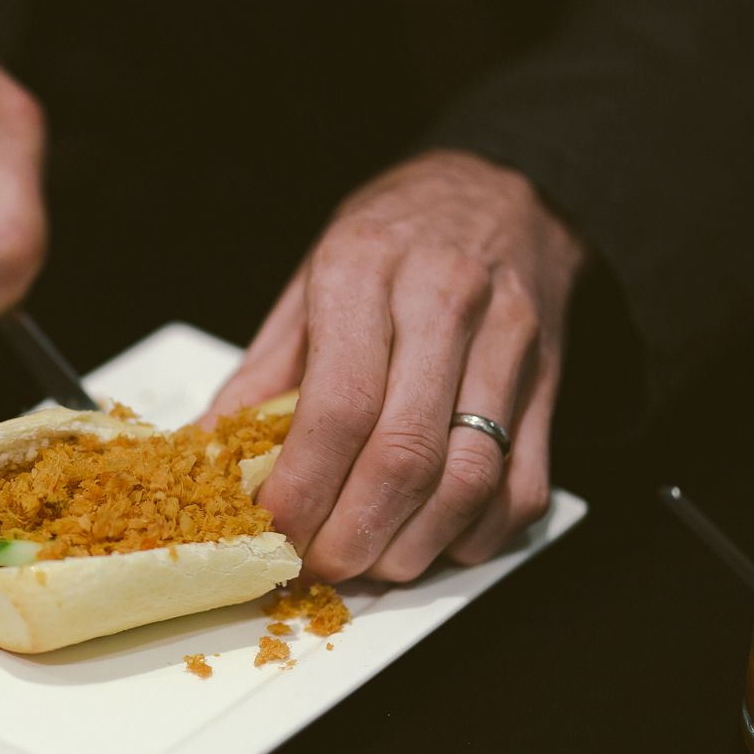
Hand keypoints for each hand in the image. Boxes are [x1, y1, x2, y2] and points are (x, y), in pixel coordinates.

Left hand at [204, 149, 584, 581]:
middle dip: (352, 534)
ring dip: (412, 547)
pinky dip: (472, 537)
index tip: (273, 528)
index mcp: (366, 270)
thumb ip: (261, 376)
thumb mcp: (308, 284)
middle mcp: (445, 304)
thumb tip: (203, 457)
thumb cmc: (390, 241)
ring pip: (468, 481)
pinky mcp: (550, 386)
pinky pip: (521, 488)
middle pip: (404, 456)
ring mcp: (509, 346)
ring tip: (369, 564)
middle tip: (316, 564)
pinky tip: (430, 540)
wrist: (501, 190)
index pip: (338, 405)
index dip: (302, 487)